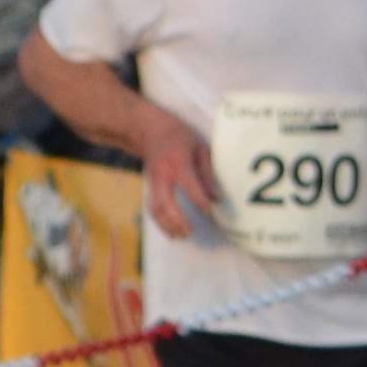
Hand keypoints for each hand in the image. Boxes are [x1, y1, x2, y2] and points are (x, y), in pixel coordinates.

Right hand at [139, 114, 218, 244]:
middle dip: (177, 219)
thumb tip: (217, 197)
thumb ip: (208, 172)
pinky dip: (161, 223)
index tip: (209, 211)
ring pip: (156, 209)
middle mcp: (163, 175)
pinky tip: (172, 233)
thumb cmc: (180, 137)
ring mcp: (154, 182)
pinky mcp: (151, 188)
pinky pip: (153, 208)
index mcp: (178, 162)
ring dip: (167, 225)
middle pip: (165, 202)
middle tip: (190, 231)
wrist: (149, 130)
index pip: (188, 183)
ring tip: (182, 236)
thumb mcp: (200, 147)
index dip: (198, 198)